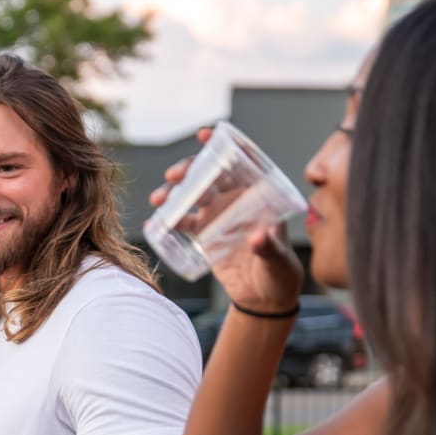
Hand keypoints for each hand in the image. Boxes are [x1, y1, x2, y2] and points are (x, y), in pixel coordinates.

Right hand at [149, 127, 302, 309]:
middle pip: (209, 174)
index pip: (241, 162)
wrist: (265, 299)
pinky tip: (155, 221)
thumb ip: (269, 247)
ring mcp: (218, 216)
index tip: (204, 135)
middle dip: (189, 169)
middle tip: (174, 176)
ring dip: (173, 192)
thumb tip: (258, 236)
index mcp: (258, 196)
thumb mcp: (279, 260)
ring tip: (158, 199)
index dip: (223, 145)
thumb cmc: (281, 274)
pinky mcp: (204, 235)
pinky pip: (182, 222)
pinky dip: (168, 219)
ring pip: (192, 194)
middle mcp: (236, 200)